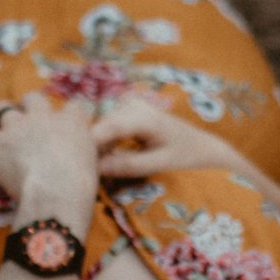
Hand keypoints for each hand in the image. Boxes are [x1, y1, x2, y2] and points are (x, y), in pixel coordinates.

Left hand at [0, 95, 98, 199]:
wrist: (58, 194)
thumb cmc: (81, 188)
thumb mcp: (92, 167)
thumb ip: (84, 158)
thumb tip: (83, 166)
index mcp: (72, 121)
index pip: (72, 108)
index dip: (66, 116)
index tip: (64, 125)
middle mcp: (44, 117)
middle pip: (33, 99)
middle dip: (27, 106)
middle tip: (23, 119)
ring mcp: (18, 127)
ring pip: (0, 109)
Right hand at [92, 98, 239, 179]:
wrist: (199, 143)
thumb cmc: (183, 154)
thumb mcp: (158, 164)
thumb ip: (128, 165)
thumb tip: (96, 168)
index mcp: (143, 117)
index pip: (105, 130)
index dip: (89, 148)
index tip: (80, 168)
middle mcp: (131, 104)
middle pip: (98, 127)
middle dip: (92, 150)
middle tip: (92, 174)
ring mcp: (127, 104)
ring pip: (99, 127)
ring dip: (97, 148)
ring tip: (103, 169)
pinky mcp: (124, 109)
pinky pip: (106, 127)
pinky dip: (105, 143)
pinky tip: (111, 158)